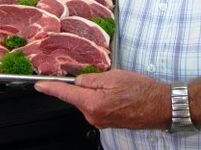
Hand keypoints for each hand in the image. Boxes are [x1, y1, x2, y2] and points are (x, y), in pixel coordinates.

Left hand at [35, 69, 170, 129]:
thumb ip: (91, 79)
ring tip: (116, 86)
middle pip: (78, 97)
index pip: (66, 94)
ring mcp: (101, 122)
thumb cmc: (140, 90)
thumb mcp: (113, 77)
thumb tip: (78, 81)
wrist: (160, 106)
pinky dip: (102, 97)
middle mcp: (94, 117)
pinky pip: (97, 106)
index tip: (39, 85)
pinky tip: (117, 93)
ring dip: (95, 91)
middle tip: (105, 78)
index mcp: (92, 103)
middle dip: (84, 84)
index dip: (50, 88)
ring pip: (88, 101)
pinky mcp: (108, 123)